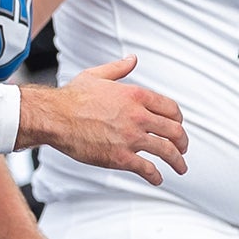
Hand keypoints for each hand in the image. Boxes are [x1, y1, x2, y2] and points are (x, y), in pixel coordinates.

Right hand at [20, 58, 187, 183]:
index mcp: (136, 96)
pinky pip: (147, 169)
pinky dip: (156, 176)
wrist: (55, 117)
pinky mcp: (120, 157)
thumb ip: (119, 68)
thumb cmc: (72, 97)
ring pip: (166, 151)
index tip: (178, 127)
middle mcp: (138, 116)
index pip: (170, 108)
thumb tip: (133, 59)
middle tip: (183, 149)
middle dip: (183, 142)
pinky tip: (158, 180)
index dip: (178, 119)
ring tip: (180, 167)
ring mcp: (131, 138)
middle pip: (174, 131)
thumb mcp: (97, 75)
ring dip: (177, 161)